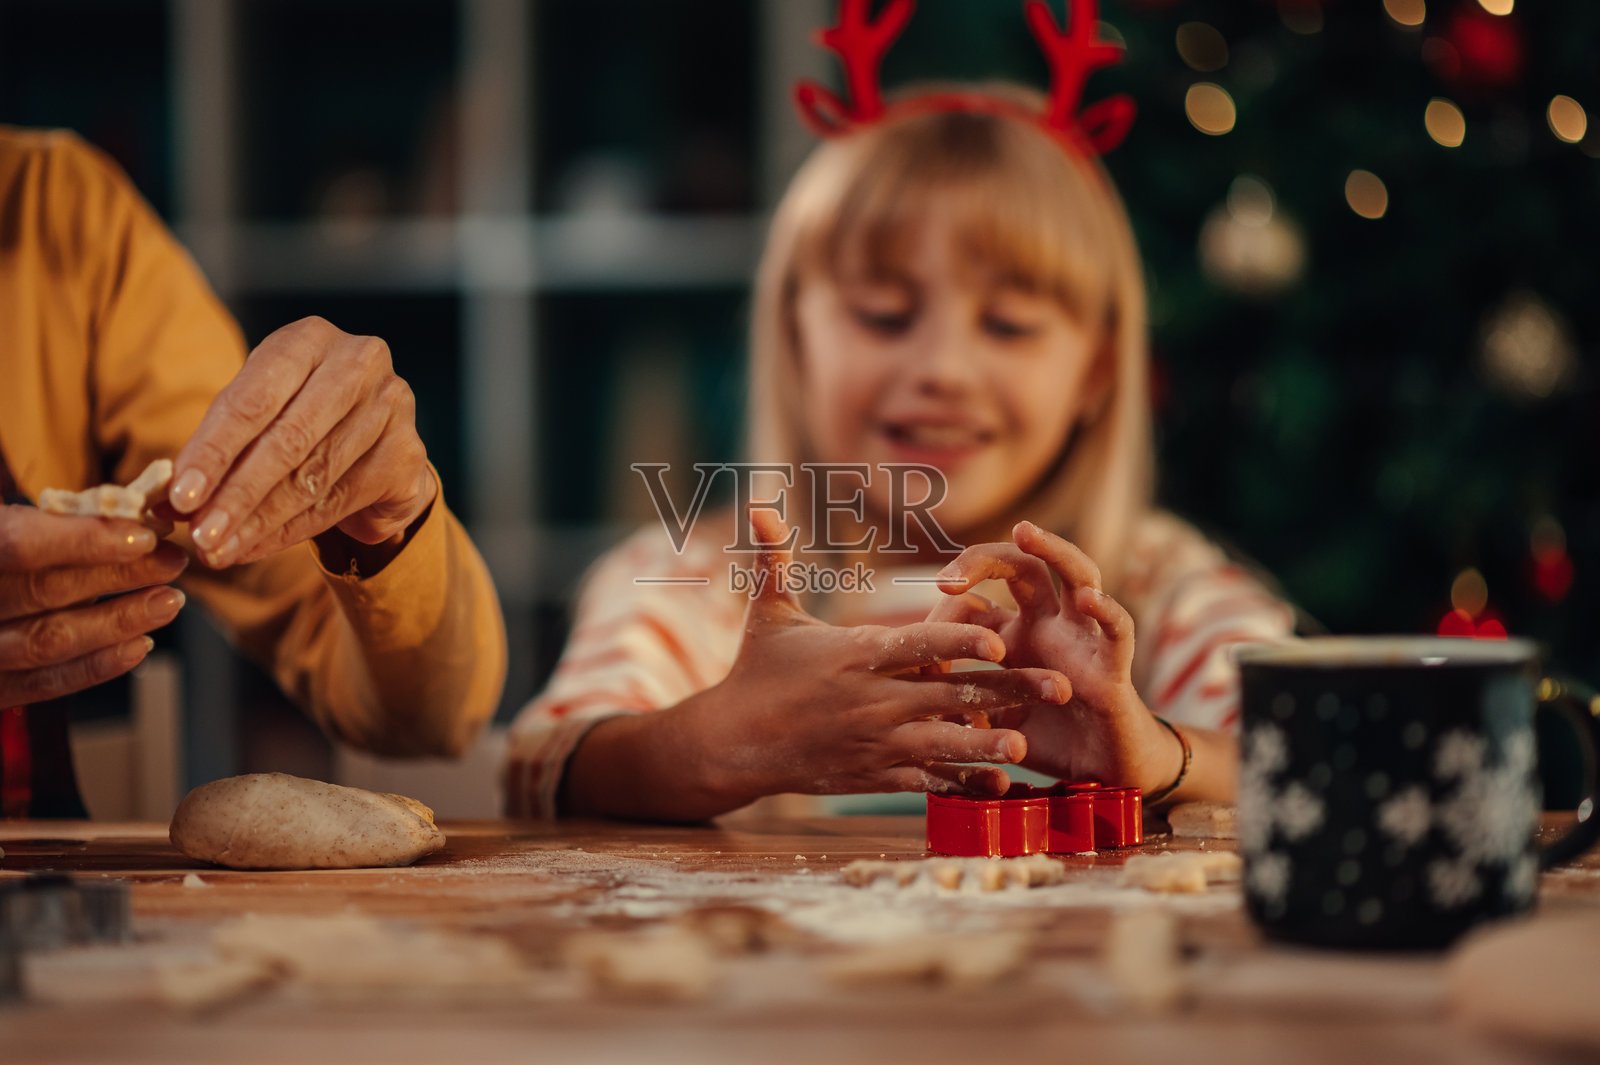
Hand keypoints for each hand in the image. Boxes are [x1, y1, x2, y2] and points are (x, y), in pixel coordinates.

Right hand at [0, 506, 186, 704]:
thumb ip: (54, 521)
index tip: (143, 537)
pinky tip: (139, 644)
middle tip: (171, 561)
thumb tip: (132, 518)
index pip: (19, 544)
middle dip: (120, 575)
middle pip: (45, 591)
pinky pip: (45, 682)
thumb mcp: (9, 523)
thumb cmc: (1, 551)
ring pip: (49, 640)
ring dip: (119, 621)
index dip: (83, 540)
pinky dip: (97, 664)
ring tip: (168, 601)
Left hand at [168, 316, 437, 570]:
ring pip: (315, 477)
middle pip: (288, 440)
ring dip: (261, 521)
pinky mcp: (410, 454)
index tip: (180, 497)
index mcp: (309, 338)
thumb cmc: (300, 419)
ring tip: (222, 550)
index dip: (213, 452)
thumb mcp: (257, 415)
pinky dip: (294, 531)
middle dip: (237, 494)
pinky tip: (259, 546)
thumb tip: (173, 502)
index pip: (253, 400)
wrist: (372, 441)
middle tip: (201, 535)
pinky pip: (343, 501)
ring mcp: (393, 407)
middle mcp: (359, 363)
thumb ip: (220, 450)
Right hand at [569, 509, 1070, 820]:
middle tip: (1059, 685)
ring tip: (1030, 743)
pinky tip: (1000, 784)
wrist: (733, 744)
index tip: (1003, 637)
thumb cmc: (755, 672)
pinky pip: (926, 783)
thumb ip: (774, 559)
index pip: (918, 644)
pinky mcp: (873, 776)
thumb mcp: (767, 615)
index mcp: (854, 656)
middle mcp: (870, 701)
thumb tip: (757, 502)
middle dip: (1007, 690)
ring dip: (989, 744)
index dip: (962, 639)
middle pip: (950, 693)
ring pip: (944, 745)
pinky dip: (962, 784)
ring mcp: (874, 743)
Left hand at [928, 521, 1180, 792]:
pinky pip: (1118, 631)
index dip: (945, 615)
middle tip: (948, 578)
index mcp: (1016, 635)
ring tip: (1025, 532)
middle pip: (1022, 566)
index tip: (919, 653)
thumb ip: (961, 707)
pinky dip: (1107, 612)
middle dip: (984, 559)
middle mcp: (1049, 626)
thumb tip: (916, 702)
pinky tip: (1088, 600)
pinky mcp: (1114, 667)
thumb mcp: (992, 722)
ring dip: (1053, 549)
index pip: (977, 599)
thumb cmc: (1048, 741)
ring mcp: (1083, 640)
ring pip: (1077, 574)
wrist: (1103, 776)